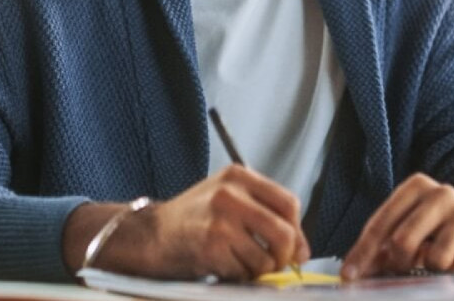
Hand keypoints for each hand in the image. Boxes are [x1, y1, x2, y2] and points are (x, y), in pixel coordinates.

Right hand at [65, 165, 309, 279]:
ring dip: (257, 270)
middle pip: (283, 232)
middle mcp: (230, 193)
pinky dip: (237, 276)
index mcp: (238, 176)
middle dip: (283, 256)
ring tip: (238, 262)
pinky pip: (243, 272)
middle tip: (272, 263)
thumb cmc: (193, 219)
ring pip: (265, 258)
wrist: (150, 234)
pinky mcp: (210, 246)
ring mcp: (220, 219)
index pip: (288, 203)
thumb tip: (302, 250)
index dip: (297, 230)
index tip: (295, 247)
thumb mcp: (228, 200)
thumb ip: (265, 215)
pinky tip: (221, 265)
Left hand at [342, 174, 453, 278]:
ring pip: (436, 258)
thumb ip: (381, 248)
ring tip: (438, 260)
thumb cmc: (437, 230)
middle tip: (403, 268)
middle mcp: (442, 192)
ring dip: (432, 268)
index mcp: (416, 186)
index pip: (381, 223)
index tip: (349, 276)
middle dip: (398, 263)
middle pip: (404, 240)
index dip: (363, 253)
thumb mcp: (408, 229)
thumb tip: (352, 274)